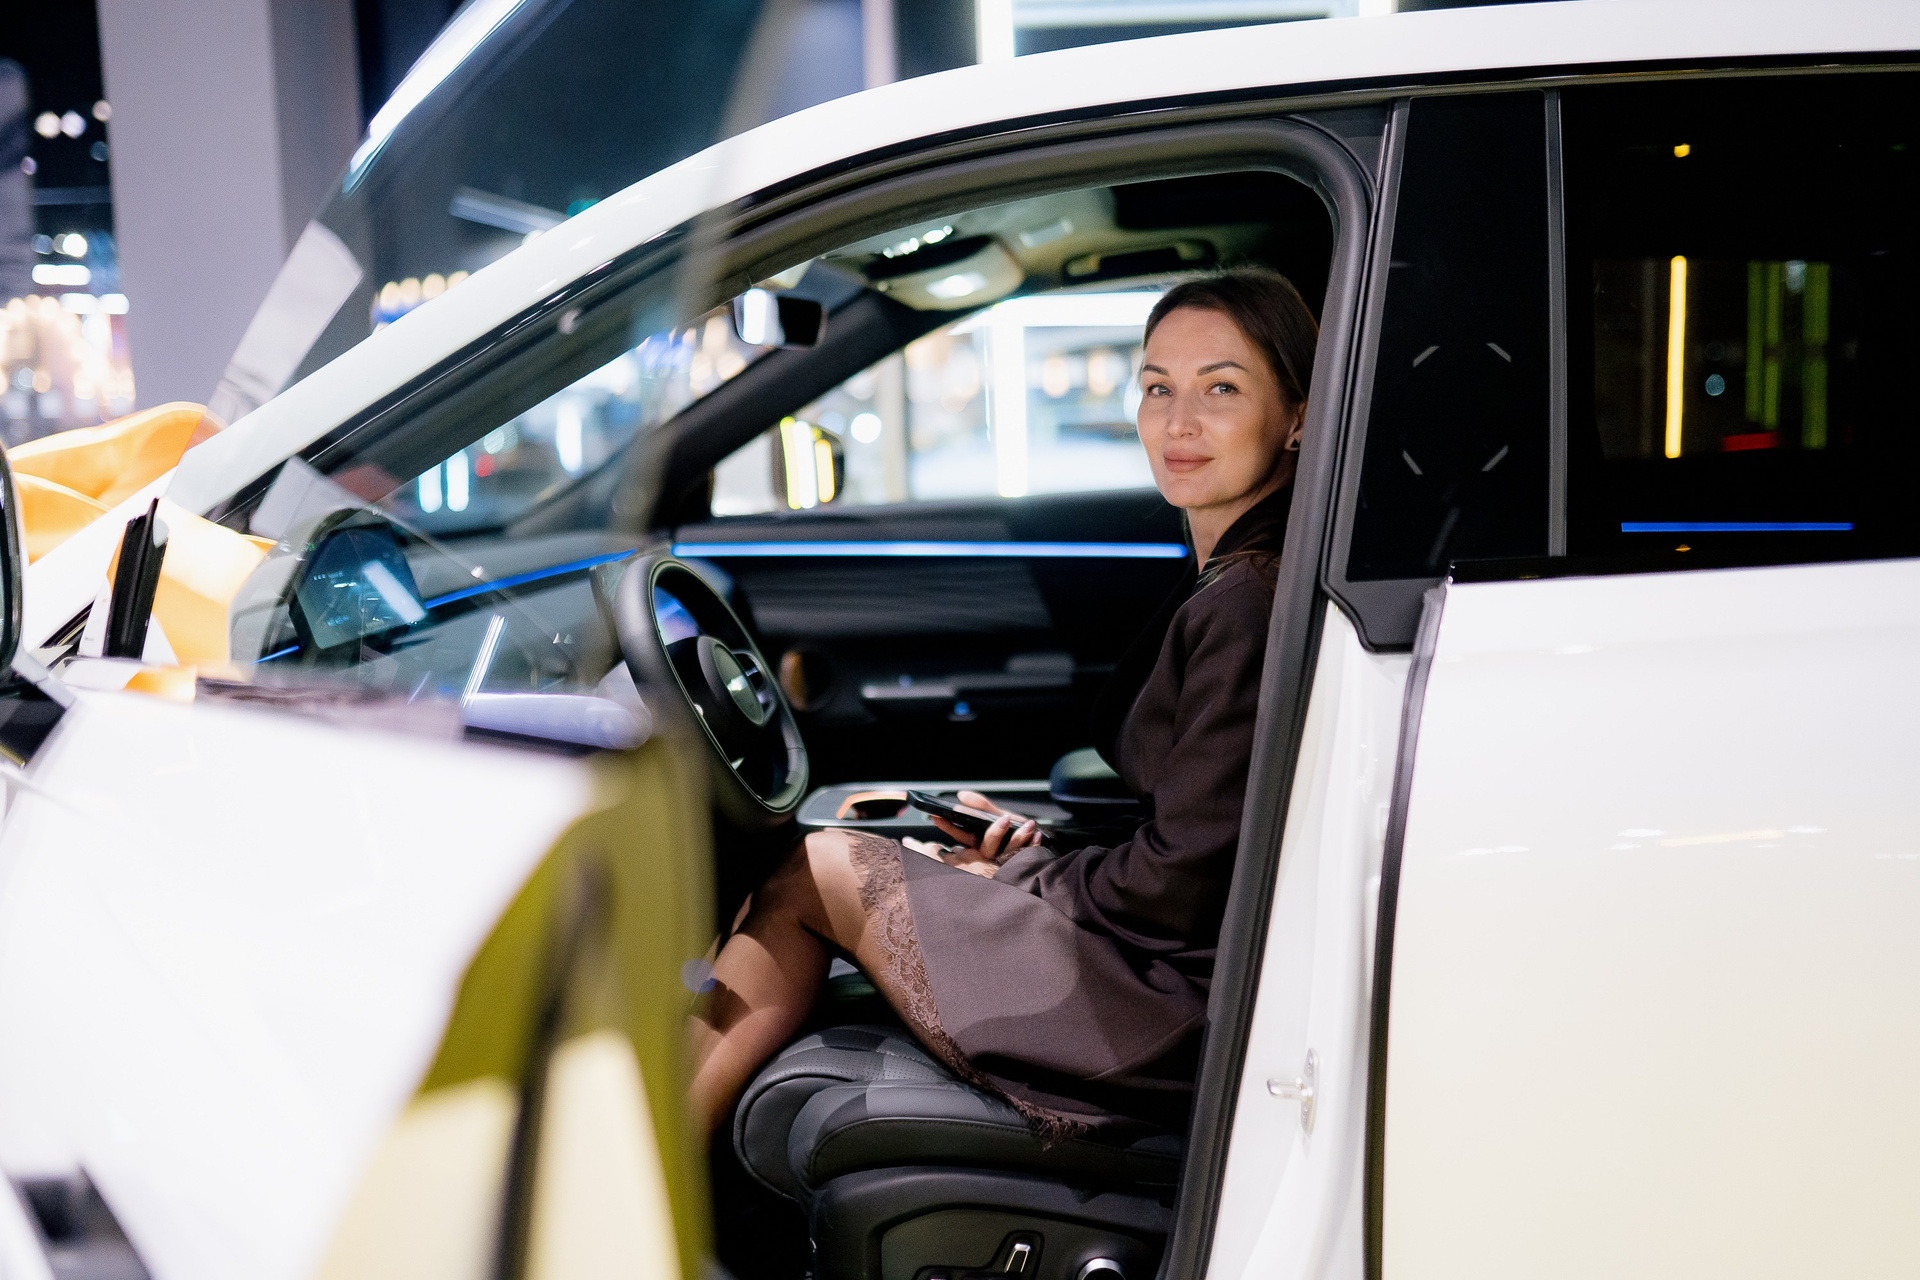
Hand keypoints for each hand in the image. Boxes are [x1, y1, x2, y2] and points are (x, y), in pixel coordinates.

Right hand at [927, 790, 1042, 871]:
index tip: (939, 817)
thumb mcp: (994, 815)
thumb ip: (981, 806)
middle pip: (987, 847)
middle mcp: (989, 853)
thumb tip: (962, 795)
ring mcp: (1005, 859)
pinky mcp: (1021, 862)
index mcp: (978, 842)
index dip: (950, 828)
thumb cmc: (1010, 827)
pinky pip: (1027, 854)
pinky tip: (1037, 835)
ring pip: (1008, 852)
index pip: (961, 836)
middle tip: (1004, 819)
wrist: (1033, 840)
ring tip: (1028, 824)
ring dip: (1019, 838)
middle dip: (996, 833)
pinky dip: (1033, 844)